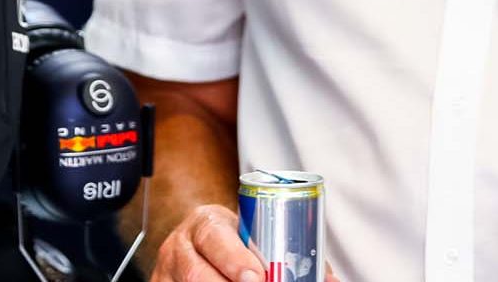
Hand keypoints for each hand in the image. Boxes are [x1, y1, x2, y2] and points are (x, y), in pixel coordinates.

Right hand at [148, 204, 343, 281]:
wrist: (197, 248)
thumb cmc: (233, 243)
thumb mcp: (253, 238)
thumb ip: (290, 256)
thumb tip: (331, 281)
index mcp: (205, 222)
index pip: (214, 237)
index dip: (234, 259)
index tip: (257, 277)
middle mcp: (180, 245)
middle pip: (196, 273)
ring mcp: (166, 272)